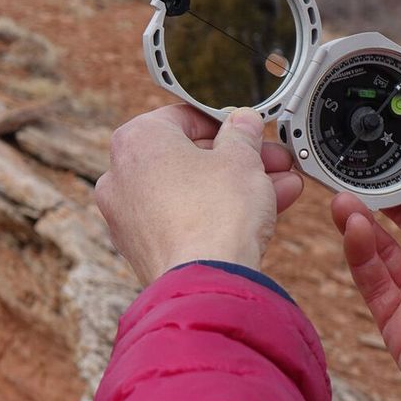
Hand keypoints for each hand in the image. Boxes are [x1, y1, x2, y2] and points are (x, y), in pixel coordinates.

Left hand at [95, 104, 302, 286]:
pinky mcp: (142, 248)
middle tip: (269, 160)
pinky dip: (214, 214)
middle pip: (188, 157)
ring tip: (279, 187)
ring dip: (235, 186)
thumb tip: (243, 122)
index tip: (248, 130)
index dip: (225, 122)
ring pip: (189, 190)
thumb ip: (242, 133)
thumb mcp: (241, 158)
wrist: (206, 283)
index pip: (184, 117)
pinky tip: (259, 214)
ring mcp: (127, 216)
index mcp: (137, 139)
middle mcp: (121, 175)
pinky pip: (182, 219)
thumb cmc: (214, 215)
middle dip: (236, 159)